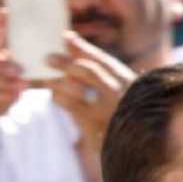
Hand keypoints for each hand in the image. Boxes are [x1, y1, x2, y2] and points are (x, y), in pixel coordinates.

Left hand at [47, 31, 135, 151]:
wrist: (135, 145)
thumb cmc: (121, 107)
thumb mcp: (114, 84)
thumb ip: (92, 60)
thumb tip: (67, 36)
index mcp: (128, 81)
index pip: (102, 60)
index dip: (82, 48)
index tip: (64, 37)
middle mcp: (120, 94)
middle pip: (87, 72)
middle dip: (65, 63)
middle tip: (47, 58)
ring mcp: (107, 112)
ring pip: (74, 88)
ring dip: (57, 82)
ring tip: (48, 80)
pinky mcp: (94, 127)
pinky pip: (69, 106)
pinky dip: (59, 98)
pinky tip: (55, 96)